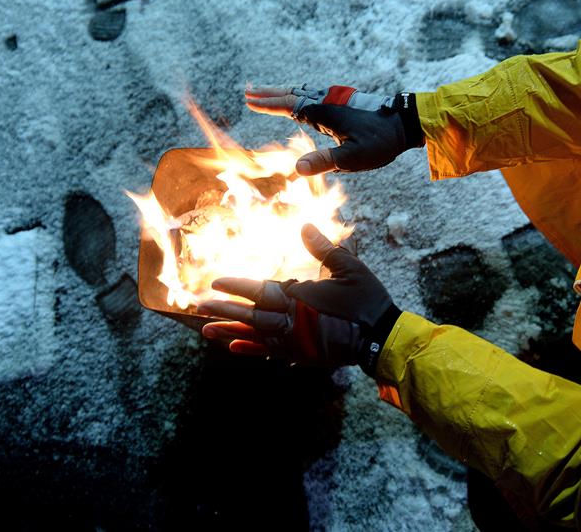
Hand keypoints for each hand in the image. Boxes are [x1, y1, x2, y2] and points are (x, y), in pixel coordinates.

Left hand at [197, 224, 399, 370]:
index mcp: (300, 298)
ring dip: (230, 332)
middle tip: (199, 306)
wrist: (381, 338)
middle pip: (250, 315)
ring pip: (255, 336)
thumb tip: (305, 226)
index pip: (260, 291)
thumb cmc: (366, 300)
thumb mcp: (349, 268)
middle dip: (224, 310)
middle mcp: (291, 321)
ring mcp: (294, 341)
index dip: (237, 286)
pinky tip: (235, 348)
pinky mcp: (302, 354)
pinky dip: (251, 350)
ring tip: (206, 330)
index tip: (216, 281)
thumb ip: (324, 249)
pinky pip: (270, 353)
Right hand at [245, 84, 422, 175]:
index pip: (289, 107)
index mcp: (323, 113)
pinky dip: (298, 95)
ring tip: (267, 92)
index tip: (249, 101)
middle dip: (269, 93)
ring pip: (302, 93)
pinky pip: (313, 95)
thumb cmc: (380, 143)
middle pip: (291, 94)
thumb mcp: (352, 158)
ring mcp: (335, 100)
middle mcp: (326, 102)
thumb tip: (297, 169)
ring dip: (283, 92)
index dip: (268, 104)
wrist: (404, 123)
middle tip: (248, 90)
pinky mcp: (343, 102)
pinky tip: (299, 99)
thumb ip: (324, 161)